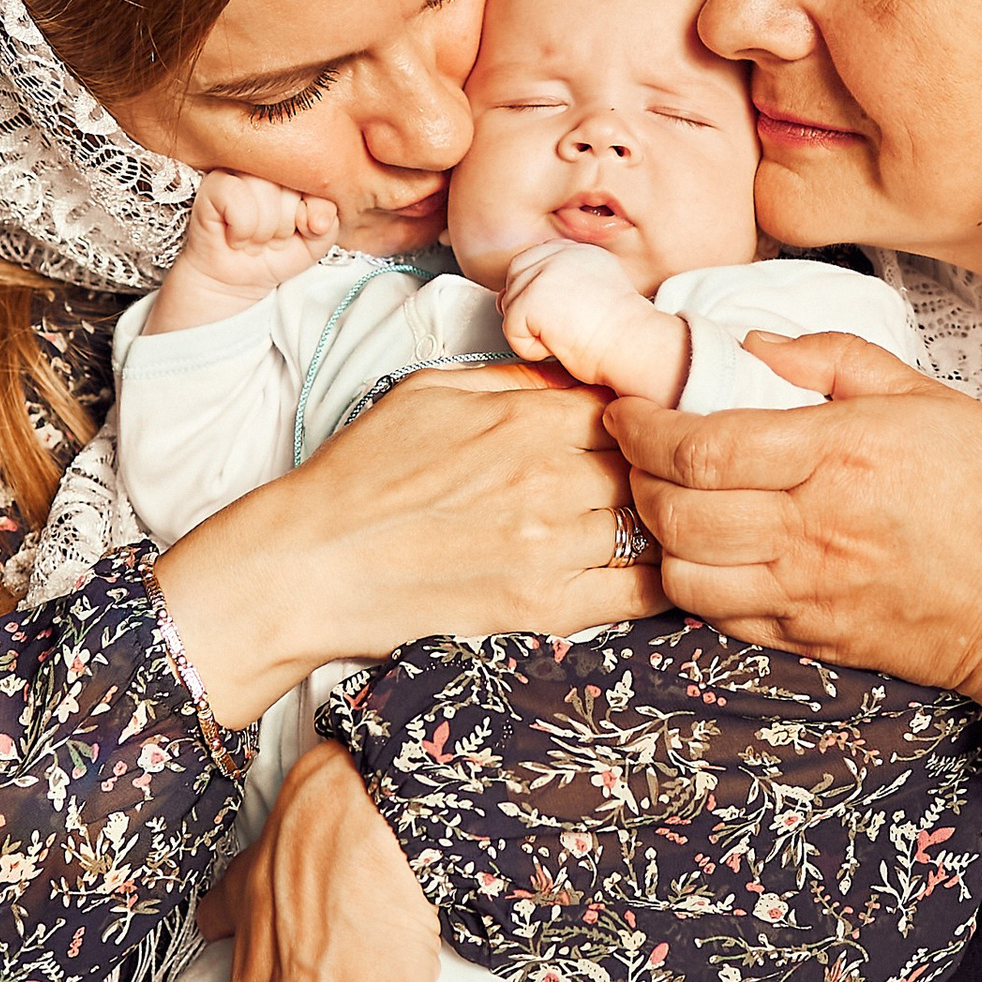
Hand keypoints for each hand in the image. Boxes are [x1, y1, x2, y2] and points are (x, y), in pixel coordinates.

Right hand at [148, 170, 339, 331]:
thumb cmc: (273, 254)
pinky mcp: (214, 183)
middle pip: (292, 182)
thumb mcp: (314, 243)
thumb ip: (328, 224)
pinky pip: (237, 199)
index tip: (301, 230)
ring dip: (263, 230)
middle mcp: (267, 162)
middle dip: (286, 225)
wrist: (235, 281)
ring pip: (265, 190)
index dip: (314, 212)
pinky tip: (235, 237)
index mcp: (295, 168)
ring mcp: (239, 168)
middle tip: (272, 237)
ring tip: (253, 239)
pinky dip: (242, 230)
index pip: (318, 176)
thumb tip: (318, 218)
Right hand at [160, 362, 662, 728]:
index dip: (648, 417)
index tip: (653, 427)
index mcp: (524, 419)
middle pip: (651, 466)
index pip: (631, 408)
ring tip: (670, 523)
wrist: (310, 566)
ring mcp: (551, 548)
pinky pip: (639, 593)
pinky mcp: (545, 608)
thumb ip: (513, 380)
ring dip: (666, 523)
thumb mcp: (430, 393)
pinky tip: (661, 570)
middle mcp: (549, 480)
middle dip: (663, 470)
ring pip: (653, 526)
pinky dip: (661, 581)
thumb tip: (576, 373)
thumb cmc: (360, 475)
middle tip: (671, 476)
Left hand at [497, 237, 688, 400]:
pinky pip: (511, 330)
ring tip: (564, 336)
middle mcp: (560, 255)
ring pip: (511, 304)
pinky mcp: (531, 299)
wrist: (634, 344)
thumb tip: (528, 294)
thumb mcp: (597, 293)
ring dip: (531, 329)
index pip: (536, 259)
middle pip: (517, 276)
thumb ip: (564, 284)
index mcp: (578, 250)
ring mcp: (544, 274)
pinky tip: (558, 345)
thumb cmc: (623, 332)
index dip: (538, 290)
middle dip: (527, 307)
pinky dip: (529, 348)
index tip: (559, 312)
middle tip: (556, 328)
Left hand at [619, 328, 981, 981]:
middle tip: (638, 450)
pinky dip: (694, 583)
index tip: (628, 410)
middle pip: (676, 509)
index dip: (644, 427)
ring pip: (683, 573)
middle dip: (637, 476)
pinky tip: (709, 551)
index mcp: (842, 455)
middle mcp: (814, 529)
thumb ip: (835, 362)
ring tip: (669, 503)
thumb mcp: (933, 398)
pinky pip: (719, 617)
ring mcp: (808, 593)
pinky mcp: (812, 639)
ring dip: (658, 535)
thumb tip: (751, 347)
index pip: (702, 446)